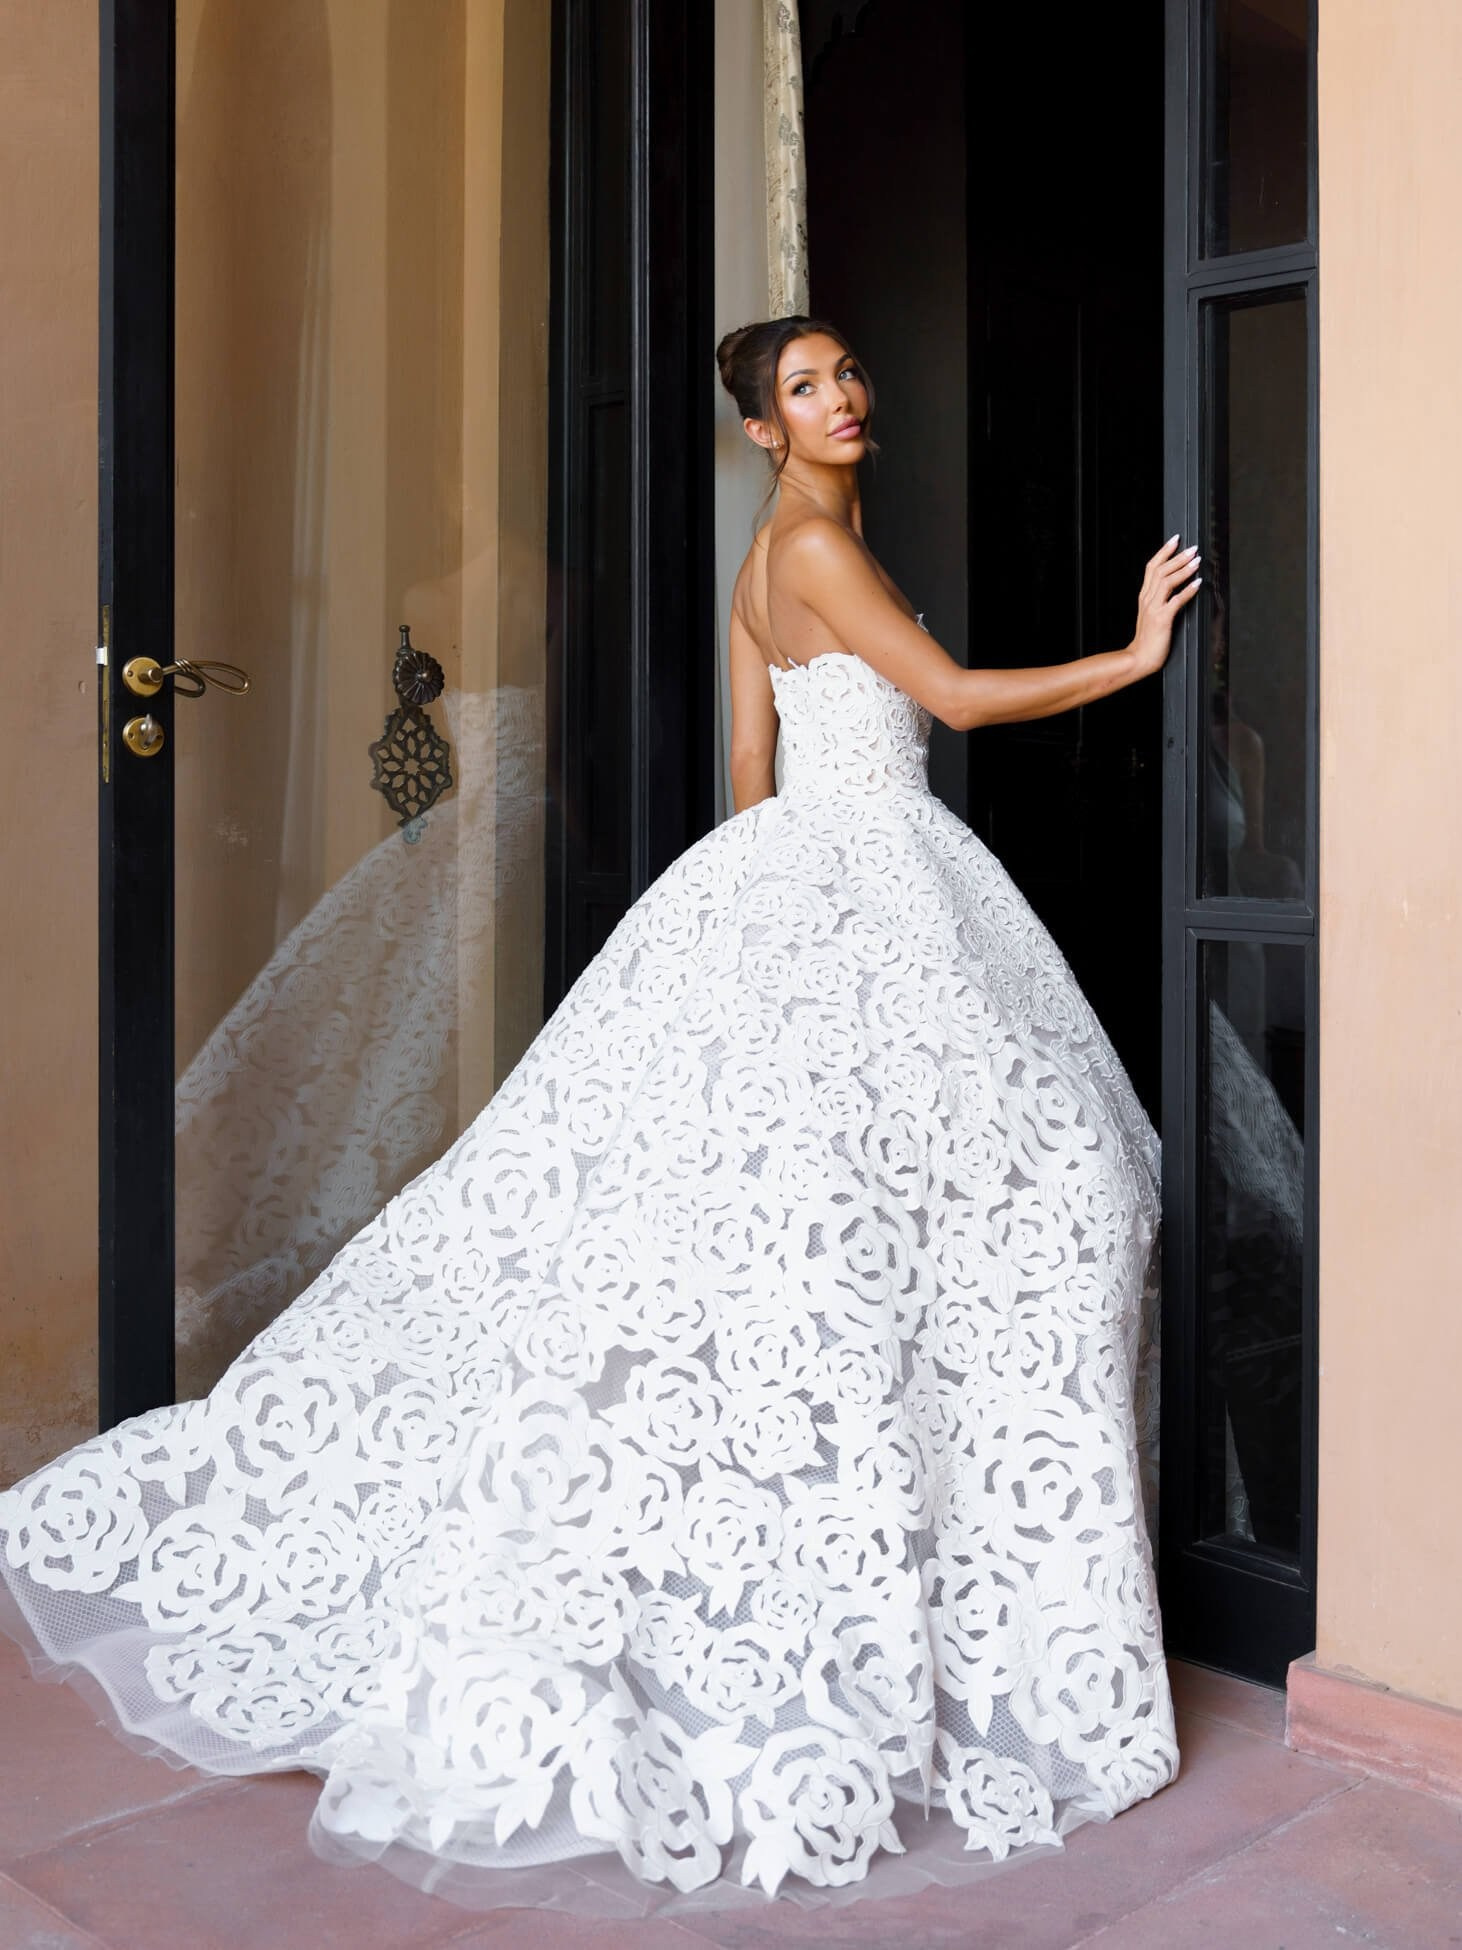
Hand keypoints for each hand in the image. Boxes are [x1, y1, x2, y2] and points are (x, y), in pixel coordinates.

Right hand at [1129, 535, 1201, 678]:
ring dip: (1183, 570)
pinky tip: (1198, 583)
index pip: (1152, 567)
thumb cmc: (1148, 638)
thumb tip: (1175, 586)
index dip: (1164, 551)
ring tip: (1197, 561)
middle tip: (1193, 548)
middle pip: (1161, 570)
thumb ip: (1159, 599)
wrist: (1139, 658)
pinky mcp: (1162, 619)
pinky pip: (1176, 601)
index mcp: (1144, 596)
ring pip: (1167, 581)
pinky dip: (1188, 590)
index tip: (1176, 539)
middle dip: (1178, 557)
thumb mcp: (1150, 614)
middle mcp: (1147, 599)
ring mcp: (1154, 609)